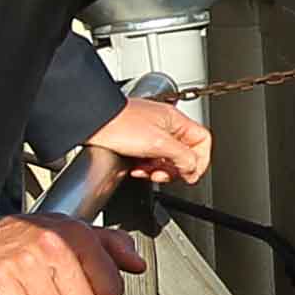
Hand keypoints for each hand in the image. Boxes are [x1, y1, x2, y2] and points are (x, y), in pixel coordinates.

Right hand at [0, 209, 140, 294]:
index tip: (87, 286)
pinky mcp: (0, 286)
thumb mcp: (74, 230)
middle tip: (58, 290)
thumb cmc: (30, 236)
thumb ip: (112, 246)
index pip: (112, 289)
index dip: (102, 294)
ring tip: (37, 291)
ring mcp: (24, 266)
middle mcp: (51, 247)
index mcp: (75, 234)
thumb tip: (137, 264)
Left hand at [75, 92, 213, 188]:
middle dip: (175, 168)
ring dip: (159, 170)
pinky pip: (150, 159)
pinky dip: (146, 168)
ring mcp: (151, 133)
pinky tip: (137, 169)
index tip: (189, 174)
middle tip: (163, 173)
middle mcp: (166, 125)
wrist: (91, 123)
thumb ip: (183, 157)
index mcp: (176, 120)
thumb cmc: (119, 124)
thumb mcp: (159, 143)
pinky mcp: (137, 141)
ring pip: (167, 159)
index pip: (202, 141)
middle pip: (185, 153)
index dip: (200, 160)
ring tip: (148, 171)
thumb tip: (193, 170)